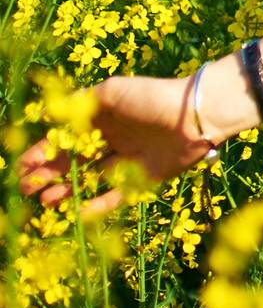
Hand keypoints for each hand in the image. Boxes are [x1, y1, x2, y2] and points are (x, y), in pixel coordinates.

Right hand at [14, 74, 216, 221]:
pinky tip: (76, 214)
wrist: (196, 114)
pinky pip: (116, 195)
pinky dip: (97, 205)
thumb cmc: (153, 97)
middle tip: (26, 189)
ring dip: (67, 191)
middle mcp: (114, 140)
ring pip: (91, 180)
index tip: (22, 166)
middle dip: (49, 175)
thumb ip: (81, 102)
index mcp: (104, 119)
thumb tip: (47, 113)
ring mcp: (129, 160)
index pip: (66, 138)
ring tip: (45, 202)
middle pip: (75, 161)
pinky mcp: (145, 178)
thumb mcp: (113, 92)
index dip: (43, 152)